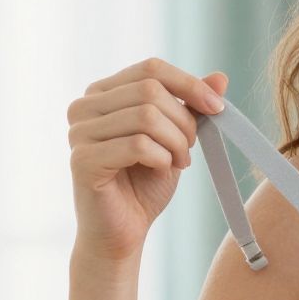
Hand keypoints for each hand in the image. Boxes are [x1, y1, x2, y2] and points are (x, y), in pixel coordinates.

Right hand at [67, 58, 228, 262]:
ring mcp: (78, 132)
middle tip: (189, 149)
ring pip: (146, 116)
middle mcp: (84, 107)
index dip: (189, 84)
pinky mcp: (82, 160)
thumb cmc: (145, 182)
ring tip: (177, 163)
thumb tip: (220, 77)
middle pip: (150, 90)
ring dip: (175, 143)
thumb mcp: (175, 138)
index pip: (151, 69)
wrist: (124, 231)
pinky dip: (161, 158)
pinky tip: (161, 170)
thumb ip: (191, 106)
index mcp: (104, 93)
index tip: (218, 108)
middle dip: (184, 121)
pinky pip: (137, 145)